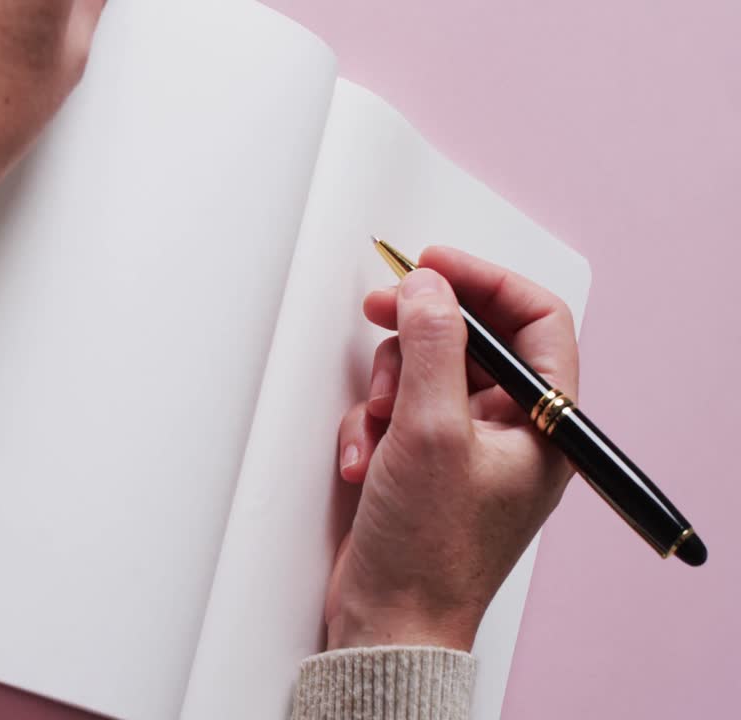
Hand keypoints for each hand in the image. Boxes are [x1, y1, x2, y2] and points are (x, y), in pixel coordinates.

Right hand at [325, 247, 579, 650]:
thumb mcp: (430, 431)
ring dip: (388, 387)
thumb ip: (433, 345)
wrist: (390, 622)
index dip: (484, 280)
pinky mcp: (423, 463)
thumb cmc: (430, 552)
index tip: (432, 264)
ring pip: (424, 371)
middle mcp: (512, 432)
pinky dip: (371, 427)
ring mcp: (466, 447)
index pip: (534, 320)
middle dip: (420, 330)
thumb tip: (428, 287)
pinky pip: (396, 411)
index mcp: (544, 424)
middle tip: (382, 309)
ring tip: (378, 427)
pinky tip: (365, 462)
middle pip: (470, 338)